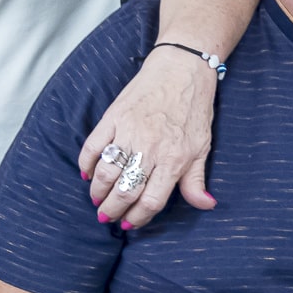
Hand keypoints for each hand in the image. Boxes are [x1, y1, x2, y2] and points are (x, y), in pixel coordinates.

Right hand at [78, 48, 219, 228]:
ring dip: (97, 191)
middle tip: (106, 216)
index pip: (151, 201)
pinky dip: (86, 163)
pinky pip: (93, 146)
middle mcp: (151, 148)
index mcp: (174, 159)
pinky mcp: (114, 116)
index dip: (137, 218)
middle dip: (112, 210)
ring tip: (97, 199)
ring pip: (106, 173)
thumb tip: (206, 205)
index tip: (129, 223)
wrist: (183, 68)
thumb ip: (197, 180)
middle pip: (125, 191)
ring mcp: (130, 132)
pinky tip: (87, 173)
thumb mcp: (202, 146)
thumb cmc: (194, 109)